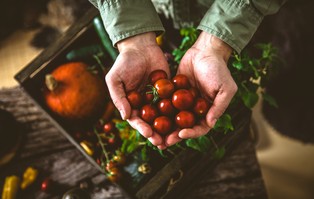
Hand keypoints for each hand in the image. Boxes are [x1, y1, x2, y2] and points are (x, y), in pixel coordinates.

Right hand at [105, 32, 168, 146]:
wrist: (141, 47)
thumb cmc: (124, 62)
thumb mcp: (115, 79)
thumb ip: (118, 98)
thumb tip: (125, 116)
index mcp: (131, 105)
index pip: (136, 120)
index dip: (142, 128)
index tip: (149, 134)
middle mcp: (144, 105)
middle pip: (151, 122)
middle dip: (156, 134)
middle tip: (163, 142)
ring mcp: (157, 99)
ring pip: (163, 117)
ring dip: (168, 128)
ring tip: (175, 137)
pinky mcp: (169, 92)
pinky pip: (174, 103)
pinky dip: (179, 112)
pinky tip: (185, 119)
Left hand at [165, 31, 237, 145]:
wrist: (205, 51)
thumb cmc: (218, 69)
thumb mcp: (225, 88)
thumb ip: (219, 106)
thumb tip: (211, 124)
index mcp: (208, 111)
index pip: (200, 128)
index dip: (191, 133)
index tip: (181, 134)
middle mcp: (195, 109)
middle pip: (184, 127)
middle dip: (174, 135)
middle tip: (163, 142)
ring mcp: (183, 102)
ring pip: (173, 118)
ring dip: (165, 127)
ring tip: (154, 134)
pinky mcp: (174, 92)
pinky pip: (166, 103)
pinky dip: (158, 110)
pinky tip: (149, 115)